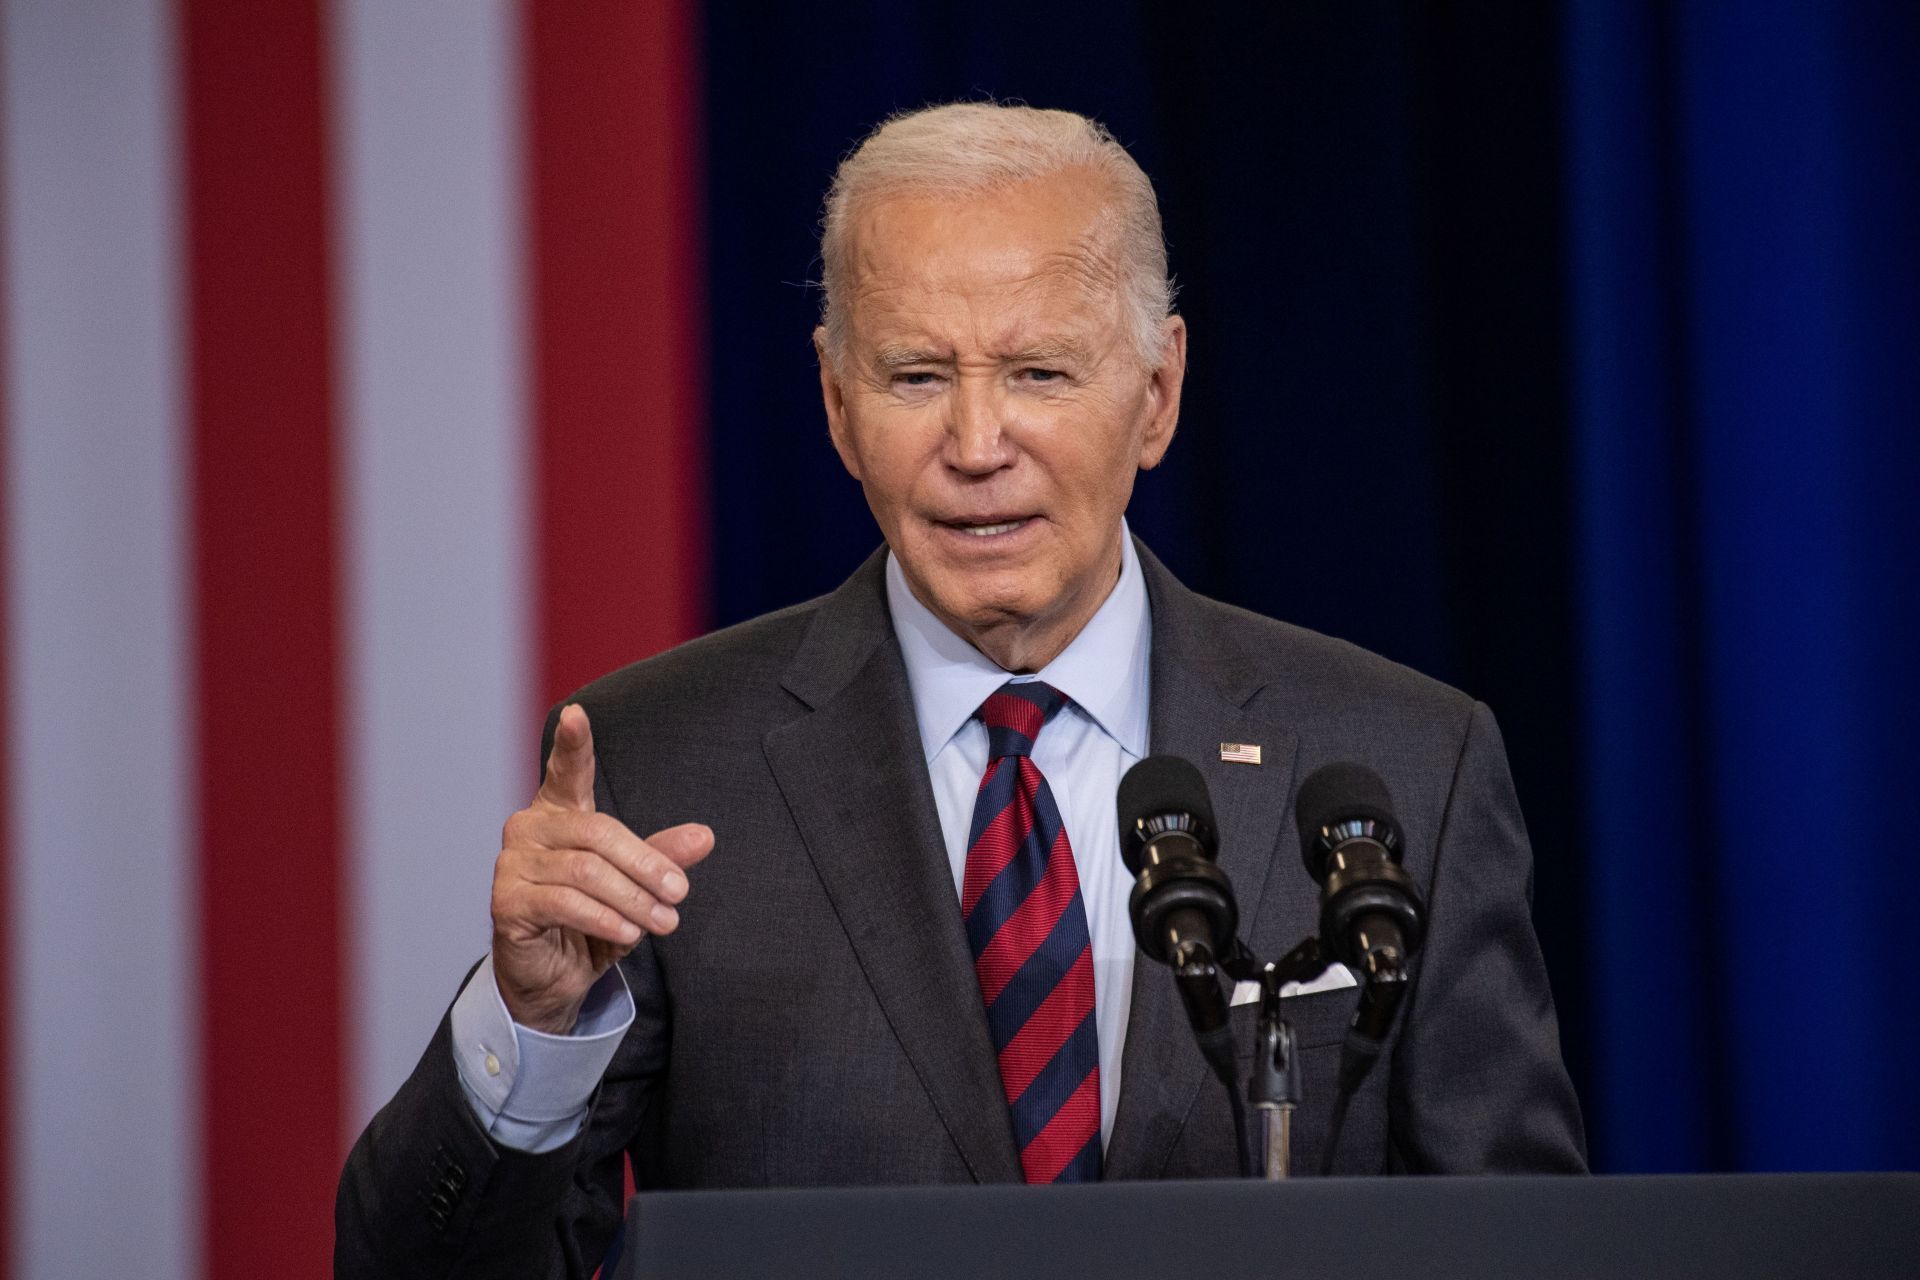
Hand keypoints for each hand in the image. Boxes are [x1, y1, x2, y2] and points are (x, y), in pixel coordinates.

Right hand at [490, 704, 713, 1032]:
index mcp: (559, 812)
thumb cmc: (593, 921)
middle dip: (646, 864)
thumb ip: (663, 857)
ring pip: (585, 870)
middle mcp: (529, 828)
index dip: (572, 743)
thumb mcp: (636, 886)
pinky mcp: (505, 902)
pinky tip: (627, 933)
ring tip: (663, 921)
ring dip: (633, 899)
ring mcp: (511, 863)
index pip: (566, 771)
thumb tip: (704, 836)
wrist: (555, 977)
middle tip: (680, 892)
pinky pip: (564, 902)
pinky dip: (604, 918)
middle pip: (597, 832)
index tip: (578, 714)